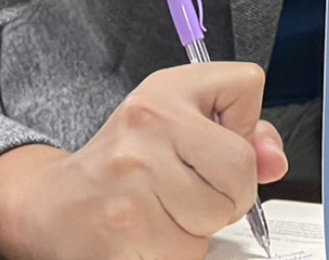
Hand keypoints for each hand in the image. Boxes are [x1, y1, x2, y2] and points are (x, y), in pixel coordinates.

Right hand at [0, 63, 287, 259]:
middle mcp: (148, 125)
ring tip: (164, 212)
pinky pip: (189, 252)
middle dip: (228, 192)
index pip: (246, 86)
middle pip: (240, 169)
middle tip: (189, 191)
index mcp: (165, 91)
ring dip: (200, 227)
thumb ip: (241, 135)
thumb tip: (274, 161)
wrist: (55, 207)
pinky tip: (149, 234)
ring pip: (216, 217)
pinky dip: (177, 251)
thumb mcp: (178, 124)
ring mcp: (135, 179)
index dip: (243, 124)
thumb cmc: (127, 164)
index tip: (212, 140)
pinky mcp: (126, 231)